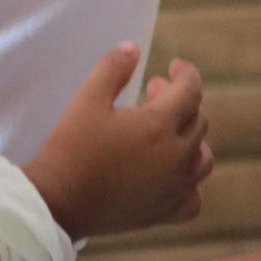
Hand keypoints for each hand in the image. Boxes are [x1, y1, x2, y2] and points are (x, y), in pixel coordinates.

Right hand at [21, 44, 211, 242]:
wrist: (57, 202)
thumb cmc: (70, 148)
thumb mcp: (86, 99)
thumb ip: (112, 69)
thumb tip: (132, 49)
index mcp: (158, 125)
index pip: (191, 90)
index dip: (186, 73)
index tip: (174, 66)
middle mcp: (175, 157)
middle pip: (197, 121)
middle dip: (180, 101)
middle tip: (152, 92)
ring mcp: (172, 188)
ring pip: (202, 159)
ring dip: (191, 138)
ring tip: (167, 132)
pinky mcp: (162, 212)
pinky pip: (193, 199)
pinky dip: (190, 184)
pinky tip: (173, 176)